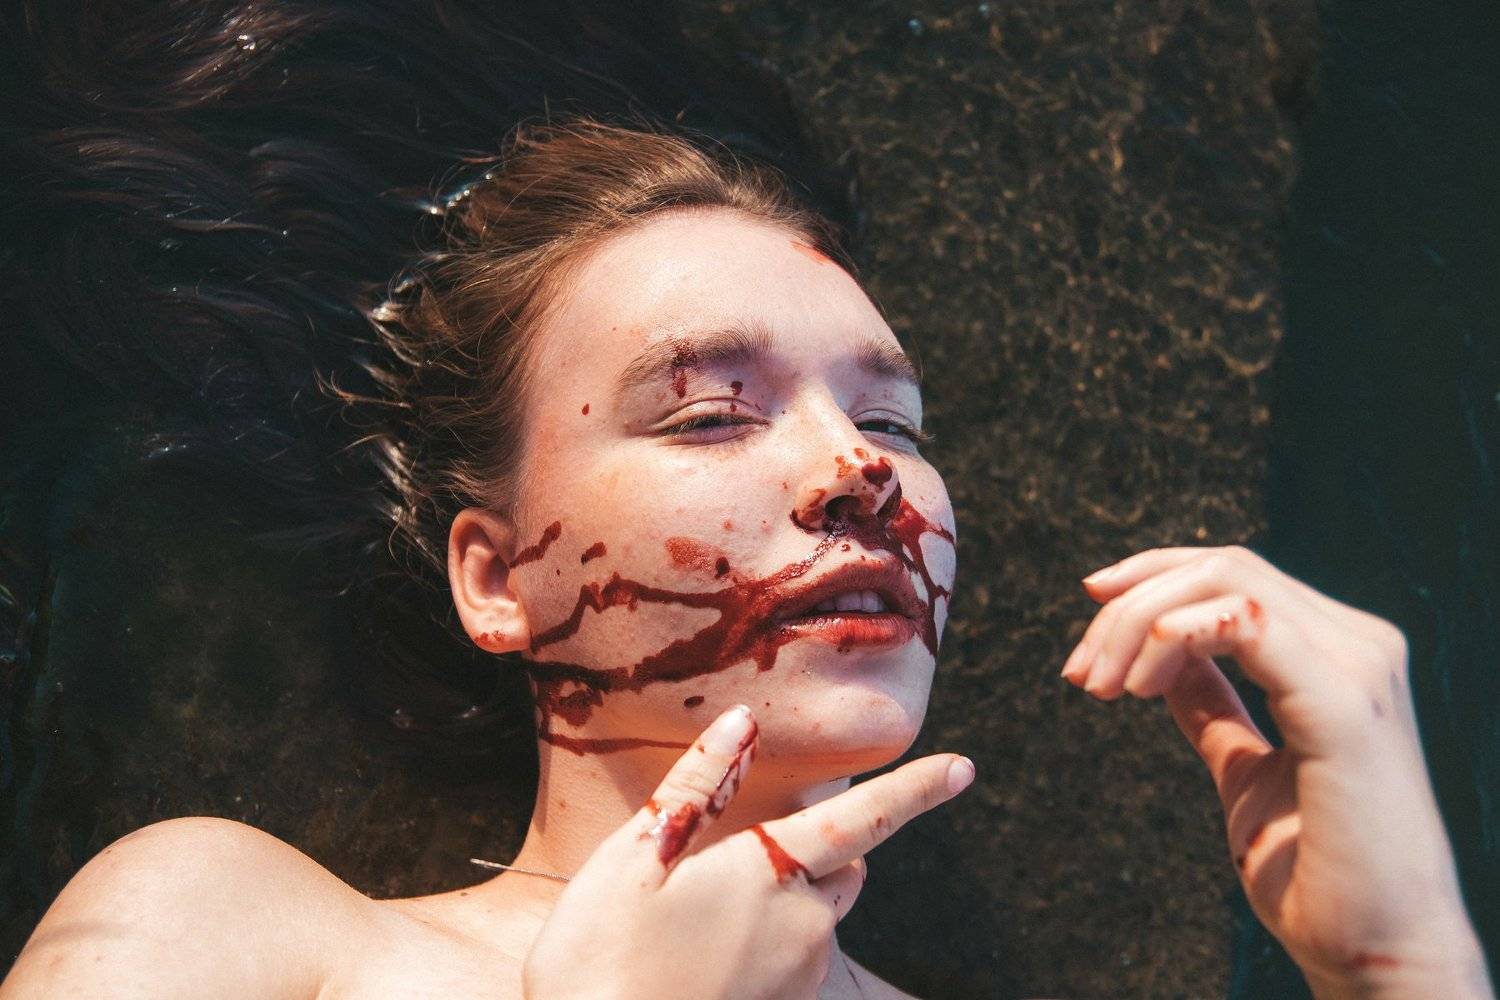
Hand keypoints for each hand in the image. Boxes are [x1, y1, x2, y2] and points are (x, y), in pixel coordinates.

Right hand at [522, 705, 974, 999]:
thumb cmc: (603, 958)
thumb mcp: (633, 859)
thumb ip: (696, 787)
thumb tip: (742, 722)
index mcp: (771, 874)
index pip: (864, 820)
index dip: (916, 790)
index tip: (964, 768)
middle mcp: (803, 928)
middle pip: (846, 869)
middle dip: (823, 847)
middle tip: (747, 850)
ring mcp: (796, 978)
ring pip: (820, 916)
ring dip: (792, 896)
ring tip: (706, 910)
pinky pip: (795, 959)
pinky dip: (770, 940)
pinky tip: (705, 951)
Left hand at [1063, 545, 1492, 998]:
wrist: (1377, 953)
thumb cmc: (1315, 871)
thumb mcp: (1245, 768)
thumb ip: (1213, 706)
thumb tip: (1162, 660)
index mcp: (1338, 653)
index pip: (1233, 573)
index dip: (1150, 578)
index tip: (1086, 617)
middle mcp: (1359, 644)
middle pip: (1220, 566)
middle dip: (1129, 604)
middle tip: (1079, 673)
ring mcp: (1359, 667)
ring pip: (1225, 580)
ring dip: (1138, 622)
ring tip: (1100, 686)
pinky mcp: (1345, 704)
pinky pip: (1246, 622)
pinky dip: (1175, 636)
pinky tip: (1137, 686)